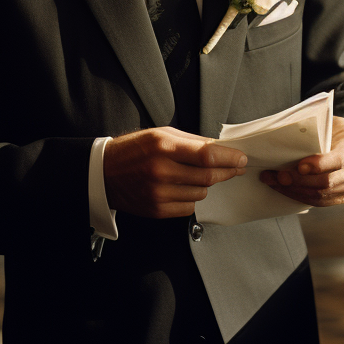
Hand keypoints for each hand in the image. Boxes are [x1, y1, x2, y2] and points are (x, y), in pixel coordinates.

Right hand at [103, 127, 246, 218]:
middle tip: (235, 167)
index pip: (207, 155)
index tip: (240, 158)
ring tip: (198, 175)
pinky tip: (183, 187)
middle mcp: (161, 171)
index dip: (229, 158)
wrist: (103, 173)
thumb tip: (221, 148)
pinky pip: (189, 207)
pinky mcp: (157, 210)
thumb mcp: (162, 134)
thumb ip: (193, 141)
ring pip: (201, 193)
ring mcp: (158, 193)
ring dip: (207, 184)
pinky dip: (192, 197)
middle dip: (227, 172)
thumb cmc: (133, 150)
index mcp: (163, 146)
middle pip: (208, 176)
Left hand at [259, 117, 343, 207]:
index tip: (299, 166)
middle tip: (278, 175)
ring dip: (294, 190)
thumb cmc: (338, 131)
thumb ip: (315, 132)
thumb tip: (283, 138)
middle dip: (299, 181)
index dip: (319, 165)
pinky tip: (285, 189)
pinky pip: (321, 202)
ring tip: (274, 182)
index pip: (340, 159)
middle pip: (328, 181)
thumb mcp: (332, 123)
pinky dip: (300, 196)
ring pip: (322, 195)